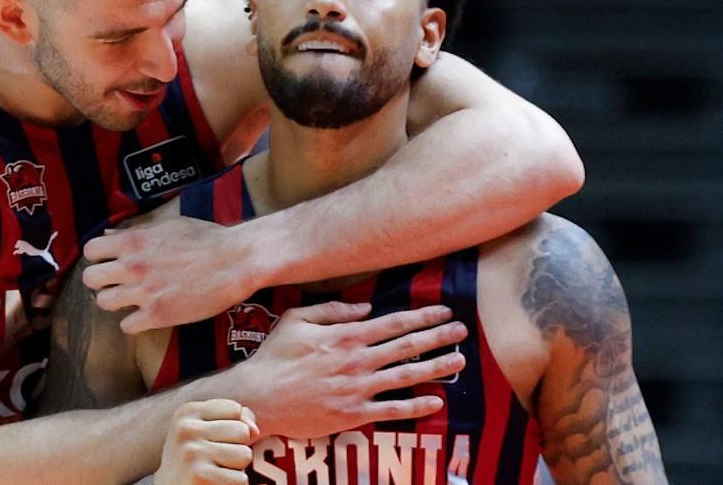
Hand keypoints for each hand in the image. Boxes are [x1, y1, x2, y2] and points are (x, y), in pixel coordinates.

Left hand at [83, 217, 256, 332]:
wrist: (235, 262)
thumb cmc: (206, 239)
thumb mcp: (169, 226)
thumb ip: (136, 232)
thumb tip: (109, 235)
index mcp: (134, 241)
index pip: (91, 250)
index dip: (98, 256)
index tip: (108, 261)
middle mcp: (133, 266)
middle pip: (91, 278)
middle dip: (100, 280)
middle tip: (116, 282)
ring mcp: (144, 292)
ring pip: (104, 303)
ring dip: (115, 301)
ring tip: (130, 299)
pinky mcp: (158, 315)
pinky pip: (126, 326)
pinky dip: (133, 322)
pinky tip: (145, 315)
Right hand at [154, 400, 258, 484]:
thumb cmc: (194, 461)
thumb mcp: (206, 431)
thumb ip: (235, 419)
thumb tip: (254, 430)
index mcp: (187, 412)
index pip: (235, 409)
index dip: (233, 428)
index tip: (213, 441)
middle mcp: (186, 429)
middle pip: (242, 431)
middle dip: (236, 448)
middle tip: (213, 460)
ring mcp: (192, 453)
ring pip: (245, 455)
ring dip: (236, 469)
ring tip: (214, 472)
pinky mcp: (200, 476)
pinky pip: (241, 479)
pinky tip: (214, 484)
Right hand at [227, 301, 466, 438]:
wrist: (259, 397)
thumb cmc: (274, 356)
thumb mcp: (296, 319)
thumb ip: (332, 311)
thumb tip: (365, 309)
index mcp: (345, 336)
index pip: (393, 323)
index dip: (422, 316)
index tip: (444, 311)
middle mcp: (358, 361)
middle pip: (407, 346)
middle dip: (438, 337)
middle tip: (462, 331)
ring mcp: (358, 389)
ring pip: (406, 376)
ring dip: (436, 367)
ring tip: (459, 360)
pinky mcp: (354, 414)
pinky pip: (392, 411)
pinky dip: (416, 407)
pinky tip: (436, 401)